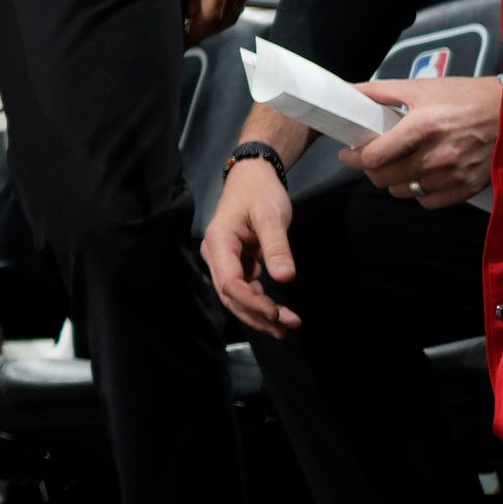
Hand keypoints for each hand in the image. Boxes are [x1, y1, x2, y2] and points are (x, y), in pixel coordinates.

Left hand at [180, 0, 262, 44]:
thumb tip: (181, 15)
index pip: (208, 17)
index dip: (194, 34)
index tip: (179, 42)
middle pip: (223, 20)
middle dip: (203, 33)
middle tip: (183, 37)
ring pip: (234, 13)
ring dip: (215, 24)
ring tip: (194, 26)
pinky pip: (241, 0)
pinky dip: (225, 10)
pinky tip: (210, 9)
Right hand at [202, 158, 302, 336]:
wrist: (253, 176)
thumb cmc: (260, 192)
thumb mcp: (271, 215)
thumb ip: (276, 246)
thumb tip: (285, 278)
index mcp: (219, 242)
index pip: (230, 282)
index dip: (252, 302)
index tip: (277, 312)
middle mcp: (216, 254)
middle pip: (230, 295)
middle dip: (256, 314)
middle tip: (287, 327)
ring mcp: (224, 259)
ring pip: (236, 295)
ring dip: (258, 313)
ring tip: (287, 326)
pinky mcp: (236, 261)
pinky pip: (244, 287)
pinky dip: (259, 302)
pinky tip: (277, 312)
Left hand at [345, 73, 500, 209]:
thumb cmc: (465, 96)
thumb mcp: (421, 87)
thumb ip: (380, 91)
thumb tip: (348, 91)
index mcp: (422, 127)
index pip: (375, 156)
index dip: (355, 157)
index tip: (349, 152)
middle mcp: (438, 155)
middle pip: (385, 178)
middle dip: (371, 169)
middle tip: (370, 158)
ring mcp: (454, 174)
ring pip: (405, 192)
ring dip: (394, 181)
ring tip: (396, 166)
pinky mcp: (469, 187)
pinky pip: (430, 202)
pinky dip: (420, 192)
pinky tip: (421, 176)